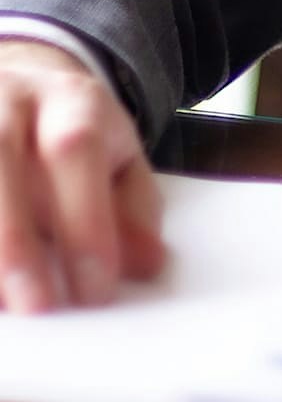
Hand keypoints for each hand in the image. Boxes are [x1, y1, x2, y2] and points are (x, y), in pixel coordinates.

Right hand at [0, 39, 163, 313]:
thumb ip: (132, 210)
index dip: (84, 220)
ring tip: (2, 308)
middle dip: (14, 240)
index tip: (94, 289)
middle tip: (36, 307)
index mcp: (67, 98)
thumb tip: (146, 263)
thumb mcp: (115, 160)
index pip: (75, 147)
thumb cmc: (69, 139)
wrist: (16, 93)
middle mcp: (5, 99)